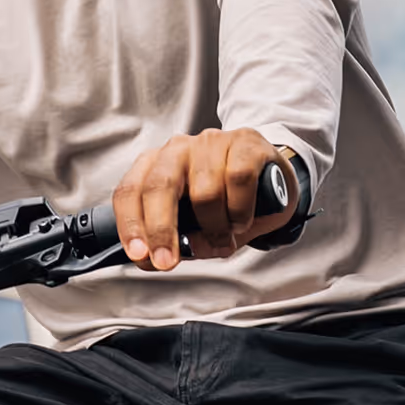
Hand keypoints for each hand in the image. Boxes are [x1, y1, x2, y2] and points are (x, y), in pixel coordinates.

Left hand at [114, 130, 298, 270]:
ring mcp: (211, 142)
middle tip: (167, 261)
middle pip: (160, 187)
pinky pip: (238, 180)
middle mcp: (178, 149)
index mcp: (156, 166)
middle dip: (161, 230)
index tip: (139, 255)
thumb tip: (158, 261)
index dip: (130, 224)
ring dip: (215, 226)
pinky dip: (240, 211)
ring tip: (225, 235)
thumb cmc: (226, 203)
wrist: (273, 182)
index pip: (130, 191)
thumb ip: (176, 242)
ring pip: (205, 192)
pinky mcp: (245, 143)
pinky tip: (242, 220)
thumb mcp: (195, 226)